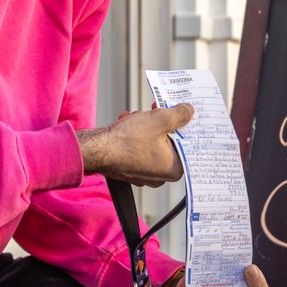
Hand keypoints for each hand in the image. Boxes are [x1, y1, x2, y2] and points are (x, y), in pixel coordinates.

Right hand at [77, 104, 193, 186]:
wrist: (97, 149)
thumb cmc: (127, 141)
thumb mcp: (160, 120)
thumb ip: (179, 115)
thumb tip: (188, 111)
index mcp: (174, 169)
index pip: (188, 144)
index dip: (185, 125)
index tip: (184, 114)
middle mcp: (161, 175)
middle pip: (170, 141)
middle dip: (161, 123)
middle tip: (156, 111)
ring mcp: (145, 172)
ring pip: (154, 141)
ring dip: (146, 125)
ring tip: (136, 117)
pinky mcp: (131, 166)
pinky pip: (140, 146)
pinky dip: (135, 133)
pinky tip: (127, 123)